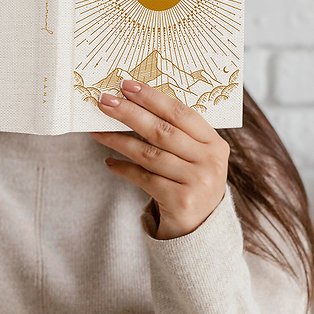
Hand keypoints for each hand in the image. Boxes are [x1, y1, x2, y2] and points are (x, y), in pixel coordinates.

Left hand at [90, 79, 229, 239]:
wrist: (202, 228)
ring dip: (119, 140)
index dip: (153, 98)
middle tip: (105, 101)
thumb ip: (176, 134)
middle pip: (162, 131)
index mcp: (215, 143)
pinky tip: (109, 161)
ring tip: (97, 131)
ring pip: (149, 154)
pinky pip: (144, 178)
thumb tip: (133, 104)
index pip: (181, 113)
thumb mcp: (195, 156)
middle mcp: (209, 162)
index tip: (127, 85)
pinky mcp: (180, 201)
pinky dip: (124, 168)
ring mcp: (197, 182)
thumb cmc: (191, 182)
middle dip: (130, 113)